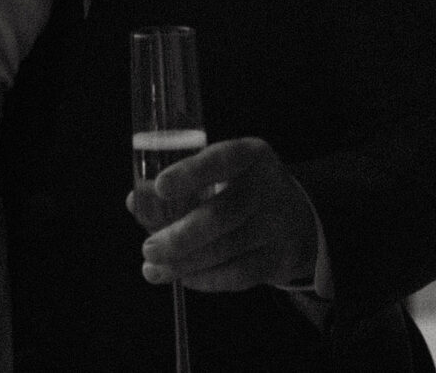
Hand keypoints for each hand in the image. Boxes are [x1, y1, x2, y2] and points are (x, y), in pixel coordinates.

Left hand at [127, 137, 320, 292]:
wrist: (299, 217)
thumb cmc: (242, 192)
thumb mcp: (219, 176)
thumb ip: (177, 186)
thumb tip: (135, 200)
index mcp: (250, 156)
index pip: (221, 160)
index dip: (190, 174)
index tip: (160, 187)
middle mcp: (267, 187)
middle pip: (220, 215)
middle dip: (179, 237)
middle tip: (148, 249)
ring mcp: (277, 225)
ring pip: (225, 249)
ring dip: (184, 264)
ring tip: (153, 269)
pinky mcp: (279, 258)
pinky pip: (238, 274)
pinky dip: (207, 279)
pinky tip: (185, 277)